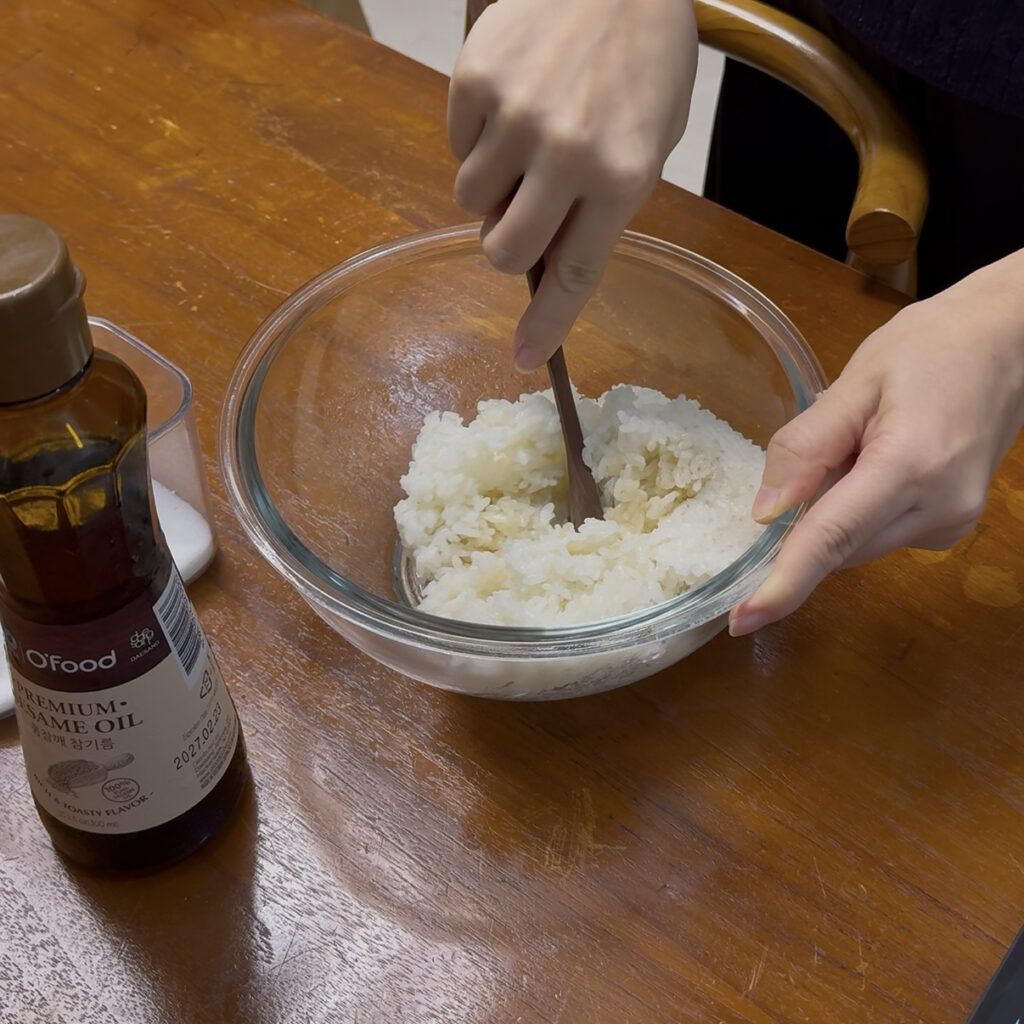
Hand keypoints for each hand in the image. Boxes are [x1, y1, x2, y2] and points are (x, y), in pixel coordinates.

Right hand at [448, 0, 697, 369]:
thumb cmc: (643, 59)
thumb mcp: (648, 142)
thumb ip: (600, 205)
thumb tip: (542, 259)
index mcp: (622, 174)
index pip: (575, 270)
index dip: (548, 322)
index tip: (526, 358)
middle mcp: (567, 153)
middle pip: (505, 250)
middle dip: (504, 247)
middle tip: (519, 216)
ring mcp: (517, 117)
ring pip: (471, 201)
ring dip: (491, 187)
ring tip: (524, 138)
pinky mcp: (475, 82)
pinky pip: (457, 146)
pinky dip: (477, 136)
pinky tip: (512, 97)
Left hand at [729, 249, 1023, 635]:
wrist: (1009, 343)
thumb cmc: (932, 347)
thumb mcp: (856, 381)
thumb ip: (806, 447)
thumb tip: (764, 514)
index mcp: (910, 466)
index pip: (831, 539)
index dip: (782, 584)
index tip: (742, 619)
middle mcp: (937, 509)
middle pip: (837, 548)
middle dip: (801, 526)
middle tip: (808, 461)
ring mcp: (950, 524)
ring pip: (854, 547)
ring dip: (832, 515)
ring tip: (857, 445)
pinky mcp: (950, 526)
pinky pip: (876, 536)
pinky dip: (855, 513)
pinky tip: (872, 462)